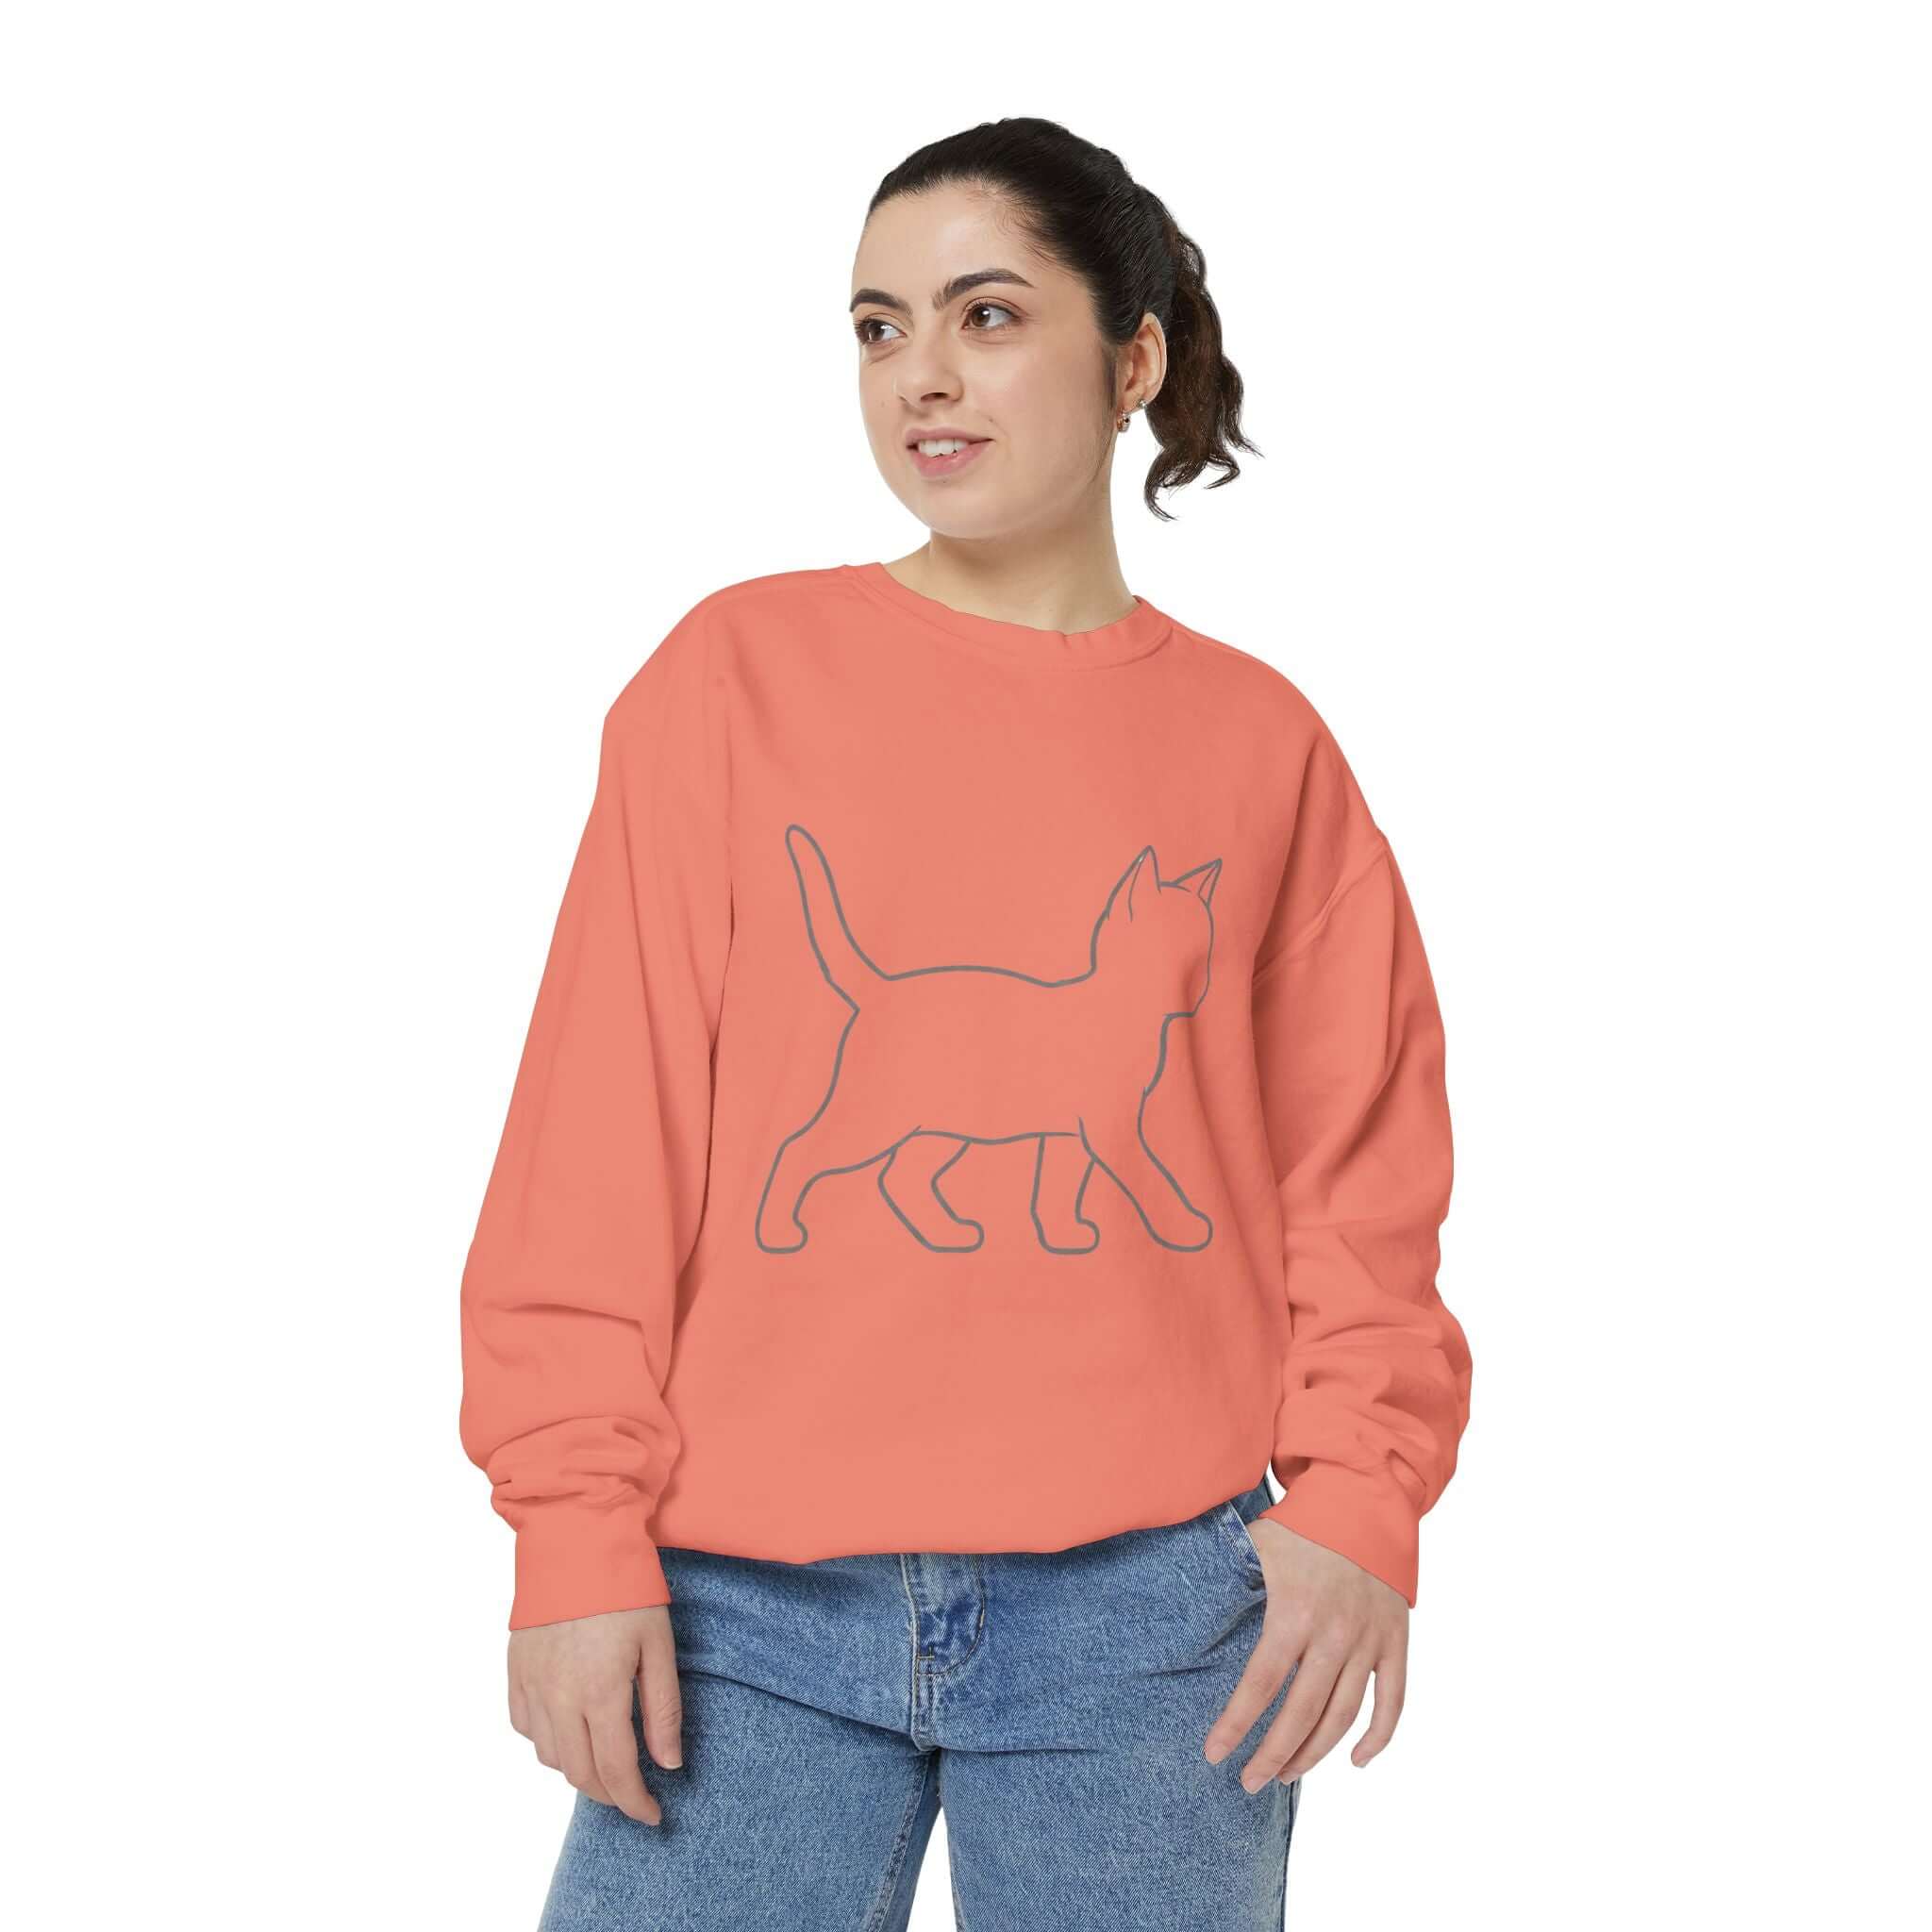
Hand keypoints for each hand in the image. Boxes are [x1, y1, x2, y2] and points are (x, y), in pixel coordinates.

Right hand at [507, 1606, 681, 1825]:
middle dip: (609, 1795)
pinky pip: (525, 1727)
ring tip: (604, 1762)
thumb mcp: (658, 1645)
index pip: (616, 1771)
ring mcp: (532, 1685)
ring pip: (550, 1756)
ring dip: (578, 1770)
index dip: (635, 1802)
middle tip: (633, 1796)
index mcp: (599, 1693)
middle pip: (580, 1773)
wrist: (574, 1542)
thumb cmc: (624, 1589)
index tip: (653, 1815)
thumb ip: (663, 1709)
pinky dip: (547, 1742)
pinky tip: (568, 1731)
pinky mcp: (515, 1670)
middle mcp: (559, 1698)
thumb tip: (669, 1764)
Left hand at [1202, 1519, 1407, 1788]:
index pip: (1261, 1684)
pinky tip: (1355, 1761)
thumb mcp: (1255, 1544)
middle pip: (1301, 1713)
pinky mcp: (1395, 1642)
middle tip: (1249, 1782)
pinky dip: (1378, 1737)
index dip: (1237, 1724)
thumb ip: (1223, 1576)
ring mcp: (1368, 1641)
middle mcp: (1334, 1634)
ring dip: (1314, 1754)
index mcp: (1293, 1612)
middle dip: (1272, 1754)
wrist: (1363, 1503)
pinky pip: (1392, 1701)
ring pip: (1343, 1716)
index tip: (1214, 1754)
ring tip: (1286, 1775)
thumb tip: (1173, 1602)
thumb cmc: (1300, 1527)